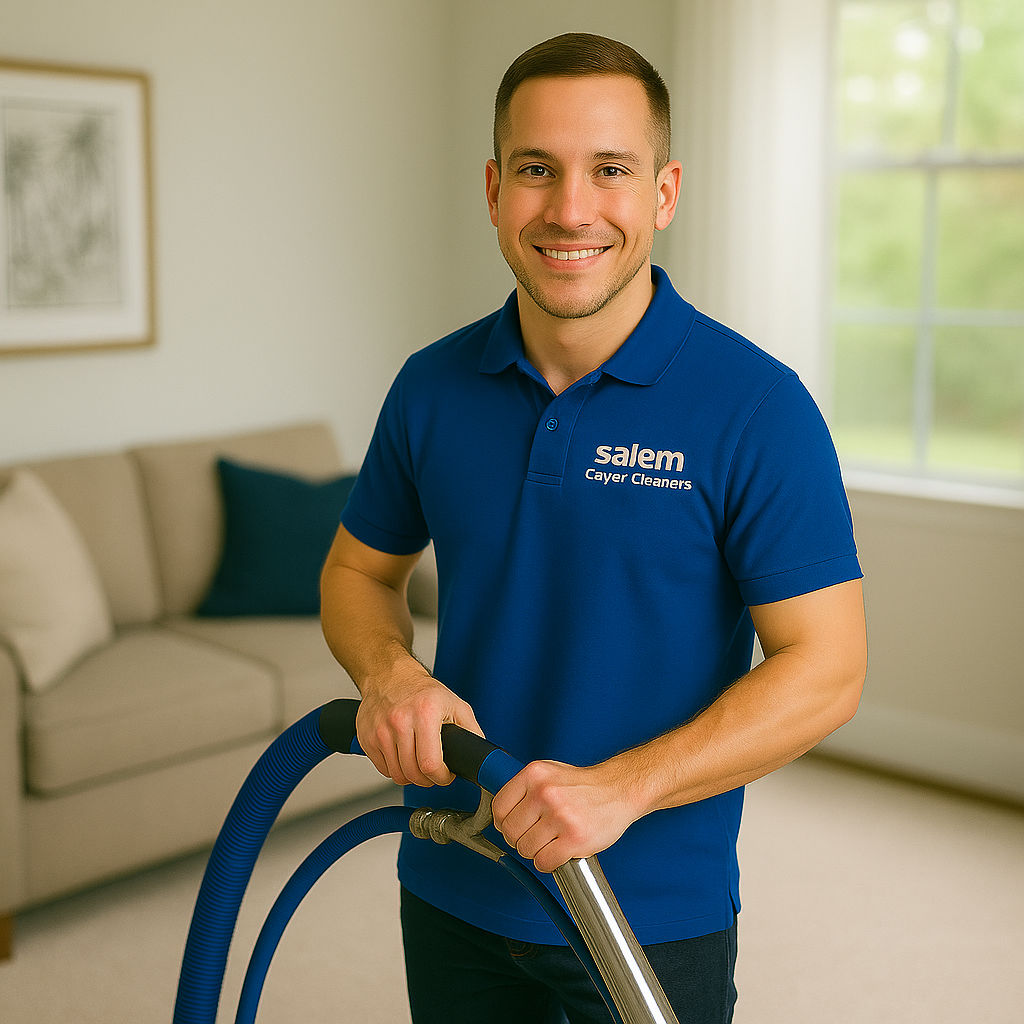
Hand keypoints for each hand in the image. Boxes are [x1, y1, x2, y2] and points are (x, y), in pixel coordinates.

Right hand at [355, 665, 482, 787]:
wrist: (389, 675)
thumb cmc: (423, 691)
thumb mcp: (456, 705)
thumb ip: (472, 731)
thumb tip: (480, 756)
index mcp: (425, 713)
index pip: (430, 764)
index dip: (442, 778)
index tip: (446, 775)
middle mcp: (400, 720)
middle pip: (413, 773)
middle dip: (427, 780)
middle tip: (434, 772)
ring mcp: (380, 730)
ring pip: (397, 775)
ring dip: (410, 777)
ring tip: (418, 764)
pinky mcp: (366, 737)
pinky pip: (382, 769)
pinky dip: (394, 769)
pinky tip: (403, 757)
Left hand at [490, 759, 639, 873]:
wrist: (620, 790)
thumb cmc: (584, 785)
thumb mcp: (550, 772)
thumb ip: (524, 789)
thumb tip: (500, 812)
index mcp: (535, 774)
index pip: (499, 807)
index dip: (503, 822)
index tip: (512, 826)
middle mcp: (545, 793)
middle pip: (510, 831)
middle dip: (520, 839)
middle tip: (535, 836)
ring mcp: (560, 816)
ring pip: (526, 849)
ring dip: (536, 851)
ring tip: (551, 841)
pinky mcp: (574, 838)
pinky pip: (544, 862)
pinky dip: (549, 863)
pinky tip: (559, 852)